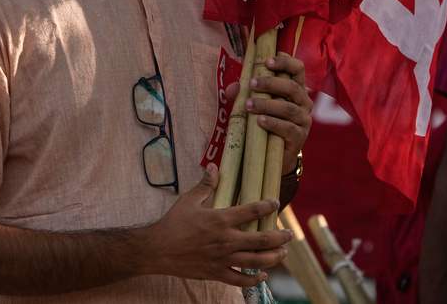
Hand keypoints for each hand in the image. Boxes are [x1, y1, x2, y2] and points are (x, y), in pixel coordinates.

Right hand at [146, 164, 291, 286]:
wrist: (158, 249)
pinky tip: (263, 275)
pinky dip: (254, 279)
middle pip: (262, 240)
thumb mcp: (188, 200)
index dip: (268, 206)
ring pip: (256, 261)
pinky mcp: (217, 273)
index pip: (252, 210)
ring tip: (283, 253)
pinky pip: (241, 280)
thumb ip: (205, 184)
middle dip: (280, 237)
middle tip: (289, 235)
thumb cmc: (173, 223)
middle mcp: (226, 240)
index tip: (276, 203)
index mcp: (220, 219)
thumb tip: (213, 166)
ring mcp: (223, 259)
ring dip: (274, 257)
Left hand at [226, 54, 312, 174]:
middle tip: (251, 84)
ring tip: (249, 105)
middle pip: (293, 87)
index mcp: (295, 88)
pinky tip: (260, 121)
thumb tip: (232, 88)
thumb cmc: (263, 120)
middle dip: (271, 83)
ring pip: (289, 108)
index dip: (285, 62)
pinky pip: (288, 128)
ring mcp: (304, 119)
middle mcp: (303, 101)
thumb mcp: (253, 103)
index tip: (267, 62)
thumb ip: (242, 94)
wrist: (271, 152)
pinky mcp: (300, 136)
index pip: (297, 68)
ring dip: (267, 105)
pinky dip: (273, 123)